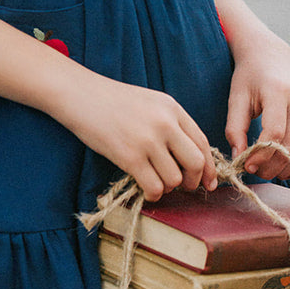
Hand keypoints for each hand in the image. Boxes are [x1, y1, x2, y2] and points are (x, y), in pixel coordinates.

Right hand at [56, 71, 218, 201]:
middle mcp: (164, 122)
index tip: (208, 182)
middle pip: (196, 162)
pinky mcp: (129, 156)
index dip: (209, 167)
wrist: (79, 94)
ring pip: (174, 179)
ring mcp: (147, 140)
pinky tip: (145, 188)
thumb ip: (170, 123)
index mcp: (171, 107)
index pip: (202, 142)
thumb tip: (190, 158)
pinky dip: (153, 194)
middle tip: (183, 187)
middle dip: (193, 181)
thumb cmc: (111, 101)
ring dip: (168, 187)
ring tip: (155, 181)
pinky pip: (154, 187)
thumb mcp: (149, 102)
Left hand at [225, 29, 289, 179]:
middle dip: (272, 165)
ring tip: (268, 171)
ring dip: (287, 168)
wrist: (271, 55)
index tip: (247, 166)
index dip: (262, 155)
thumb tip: (239, 158)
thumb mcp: (236, 98)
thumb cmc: (249, 76)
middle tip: (256, 172)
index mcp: (279, 91)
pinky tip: (285, 167)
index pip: (275, 132)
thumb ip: (235, 128)